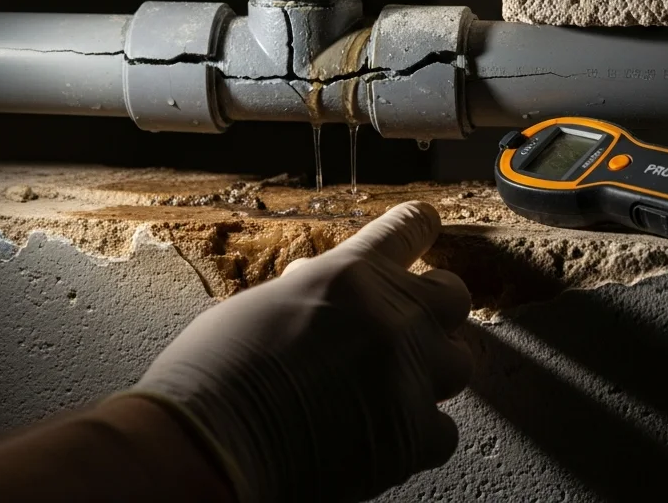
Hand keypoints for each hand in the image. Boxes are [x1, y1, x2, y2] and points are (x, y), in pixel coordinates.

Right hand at [126, 201, 472, 502]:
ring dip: (429, 370)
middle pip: (453, 296)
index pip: (408, 229)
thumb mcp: (263, 304)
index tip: (427, 225)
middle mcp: (391, 315)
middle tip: (412, 324)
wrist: (210, 443)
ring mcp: (408, 374)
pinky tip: (386, 433)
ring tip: (394, 384)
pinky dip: (420, 433)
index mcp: (349, 273)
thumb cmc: (215, 372)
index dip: (420, 226)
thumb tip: (324, 300)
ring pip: (458, 362)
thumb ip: (313, 295)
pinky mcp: (412, 434)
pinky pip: (443, 429)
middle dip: (434, 309)